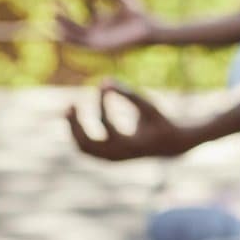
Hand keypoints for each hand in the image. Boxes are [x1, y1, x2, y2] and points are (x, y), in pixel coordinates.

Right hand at [56, 0, 156, 52]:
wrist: (148, 29)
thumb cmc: (139, 14)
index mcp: (105, 19)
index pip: (89, 7)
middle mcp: (99, 29)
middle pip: (76, 22)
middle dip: (63, 12)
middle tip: (53, 0)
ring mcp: (98, 38)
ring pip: (74, 33)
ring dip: (63, 25)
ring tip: (52, 14)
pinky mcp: (99, 47)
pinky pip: (81, 43)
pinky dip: (70, 38)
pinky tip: (61, 31)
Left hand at [63, 81, 193, 160]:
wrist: (170, 145)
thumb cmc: (159, 122)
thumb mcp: (148, 106)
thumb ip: (128, 94)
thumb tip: (104, 80)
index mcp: (131, 144)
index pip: (107, 124)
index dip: (102, 104)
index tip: (102, 87)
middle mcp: (119, 155)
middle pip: (87, 143)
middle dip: (76, 124)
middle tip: (70, 104)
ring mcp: (112, 159)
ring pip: (83, 147)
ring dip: (74, 129)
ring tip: (69, 109)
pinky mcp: (108, 158)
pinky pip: (86, 149)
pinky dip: (79, 134)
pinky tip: (77, 119)